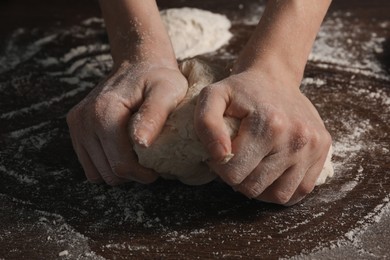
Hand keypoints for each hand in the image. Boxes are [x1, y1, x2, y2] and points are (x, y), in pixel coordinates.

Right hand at [67, 60, 187, 184]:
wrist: (138, 63)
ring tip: (136, 155)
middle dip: (132, 174)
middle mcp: (84, 119)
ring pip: (97, 173)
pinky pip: (89, 165)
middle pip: (108, 172)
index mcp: (104, 112)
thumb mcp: (167, 91)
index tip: (157, 169)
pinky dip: (106, 165)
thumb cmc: (158, 78)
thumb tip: (141, 143)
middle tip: (149, 163)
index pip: (120, 164)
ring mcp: (77, 124)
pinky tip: (122, 151)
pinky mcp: (76, 128)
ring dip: (118, 171)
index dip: (142, 174)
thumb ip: (154, 115)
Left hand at [195, 70, 331, 204]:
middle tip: (235, 158)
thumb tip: (220, 157)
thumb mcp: (213, 96)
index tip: (221, 152)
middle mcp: (296, 137)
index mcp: (268, 123)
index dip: (220, 167)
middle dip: (238, 178)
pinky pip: (301, 190)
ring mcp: (313, 146)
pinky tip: (271, 173)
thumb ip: (206, 124)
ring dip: (260, 186)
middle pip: (255, 187)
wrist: (273, 77)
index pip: (234, 173)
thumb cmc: (240, 91)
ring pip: (278, 195)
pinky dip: (282, 189)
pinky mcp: (323, 150)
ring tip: (252, 167)